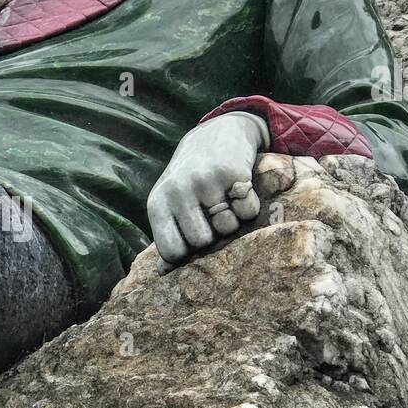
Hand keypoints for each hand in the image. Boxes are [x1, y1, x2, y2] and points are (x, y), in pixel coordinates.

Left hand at [148, 112, 269, 271]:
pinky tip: (239, 192)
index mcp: (158, 203)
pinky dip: (249, 208)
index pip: (172, 251)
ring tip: (225, 202)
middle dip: (213, 237)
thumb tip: (164, 273)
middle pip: (203, 242)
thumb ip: (169, 235)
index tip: (194, 243)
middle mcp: (179, 191)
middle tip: (213, 218)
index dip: (187, 254)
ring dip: (233, 222)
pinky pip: (248, 212)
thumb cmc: (190, 179)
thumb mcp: (170, 202)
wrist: (217, 134)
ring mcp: (206, 181)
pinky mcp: (233, 173)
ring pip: (228, 228)